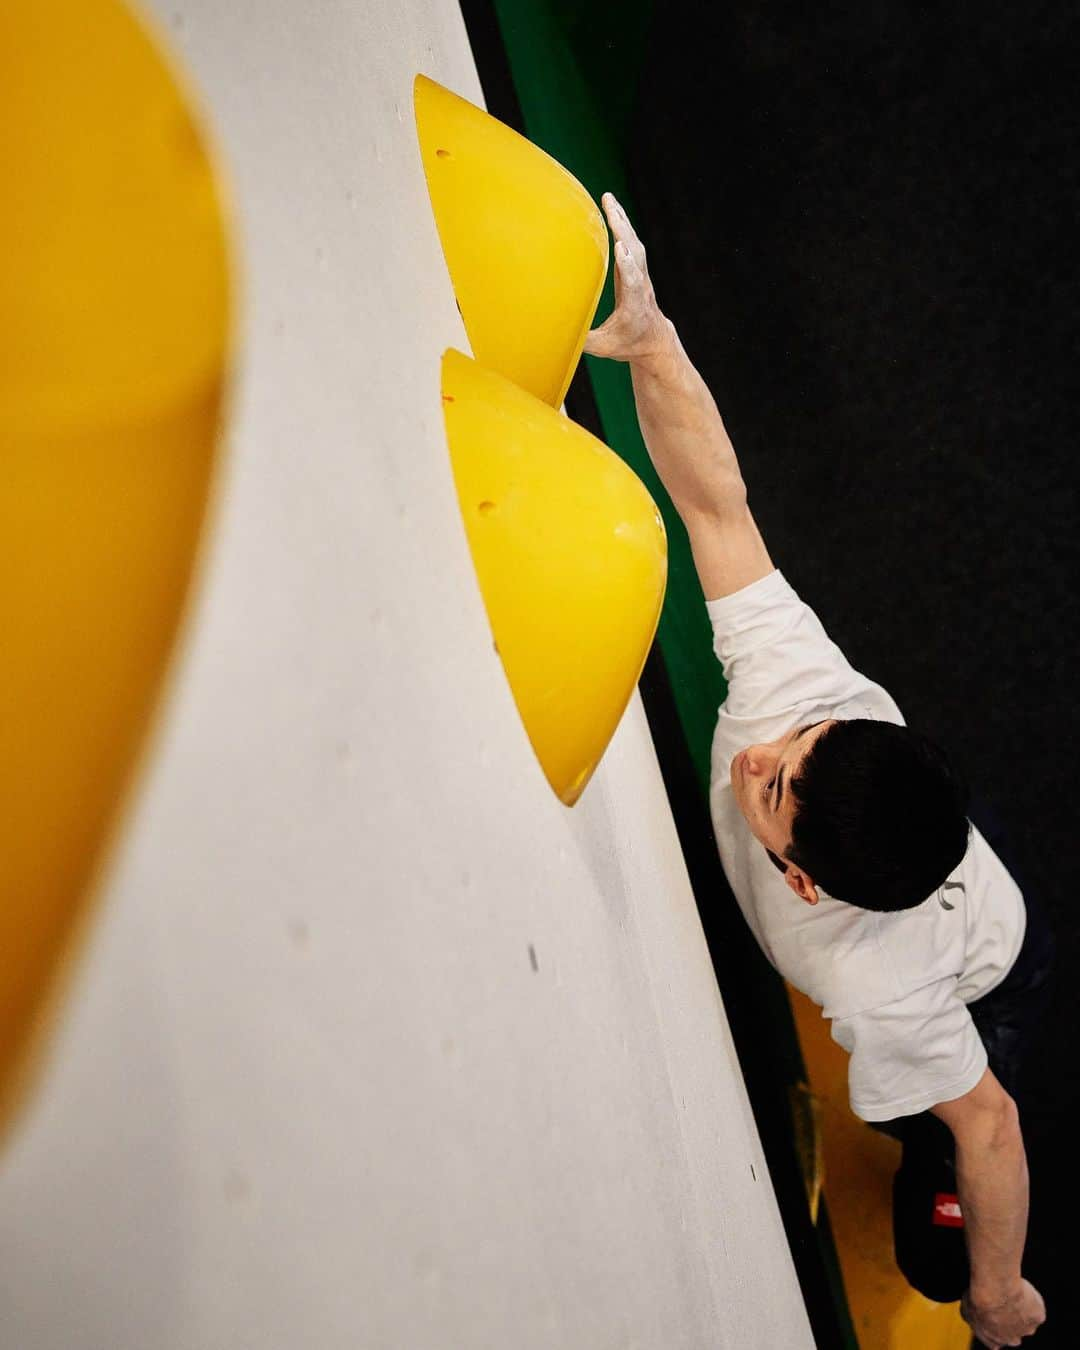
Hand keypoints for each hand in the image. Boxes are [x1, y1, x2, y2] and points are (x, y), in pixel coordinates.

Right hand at [584, 192, 672, 362]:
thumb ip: (583, 340)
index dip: (627, 265)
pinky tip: (611, 208)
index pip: (632, 282)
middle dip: (622, 229)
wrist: (654, 340)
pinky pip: (630, 241)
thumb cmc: (628, 344)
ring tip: (608, 199)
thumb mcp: (605, 349)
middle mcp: (641, 284)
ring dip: (621, 219)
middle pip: (634, 252)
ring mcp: (640, 273)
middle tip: (609, 207)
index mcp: (634, 305)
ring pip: (633, 241)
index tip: (620, 248)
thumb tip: (555, 334)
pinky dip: (621, 223)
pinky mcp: (636, 267)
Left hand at [961, 1278, 1045, 1348]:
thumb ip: (973, 1318)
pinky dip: (1031, 1300)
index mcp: (993, 1340)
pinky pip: (1036, 1308)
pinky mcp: (1038, 1317)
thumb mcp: (965, 1310)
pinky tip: (1022, 1290)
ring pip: (1027, 1321)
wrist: (996, 1290)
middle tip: (1003, 1302)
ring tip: (1012, 1293)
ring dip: (1022, 1310)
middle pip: (1014, 1334)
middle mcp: (1012, 1339)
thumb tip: (972, 1314)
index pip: (995, 1340)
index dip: (993, 1327)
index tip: (992, 1314)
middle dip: (1010, 1321)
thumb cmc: (978, 1299)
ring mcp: (1027, 1329)